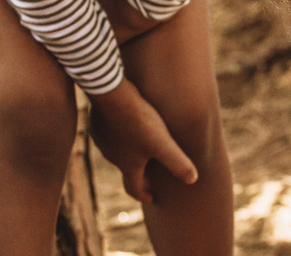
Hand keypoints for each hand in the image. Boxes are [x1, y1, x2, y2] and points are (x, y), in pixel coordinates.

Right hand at [88, 80, 197, 202]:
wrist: (110, 94)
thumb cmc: (138, 120)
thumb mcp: (162, 143)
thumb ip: (178, 162)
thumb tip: (193, 180)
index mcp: (128, 165)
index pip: (133, 187)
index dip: (143, 194)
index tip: (151, 197)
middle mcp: (112, 157)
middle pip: (126, 168)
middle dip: (138, 170)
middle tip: (150, 168)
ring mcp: (102, 140)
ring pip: (116, 150)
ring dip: (127, 149)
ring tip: (140, 142)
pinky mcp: (97, 124)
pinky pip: (108, 132)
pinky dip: (118, 132)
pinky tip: (126, 122)